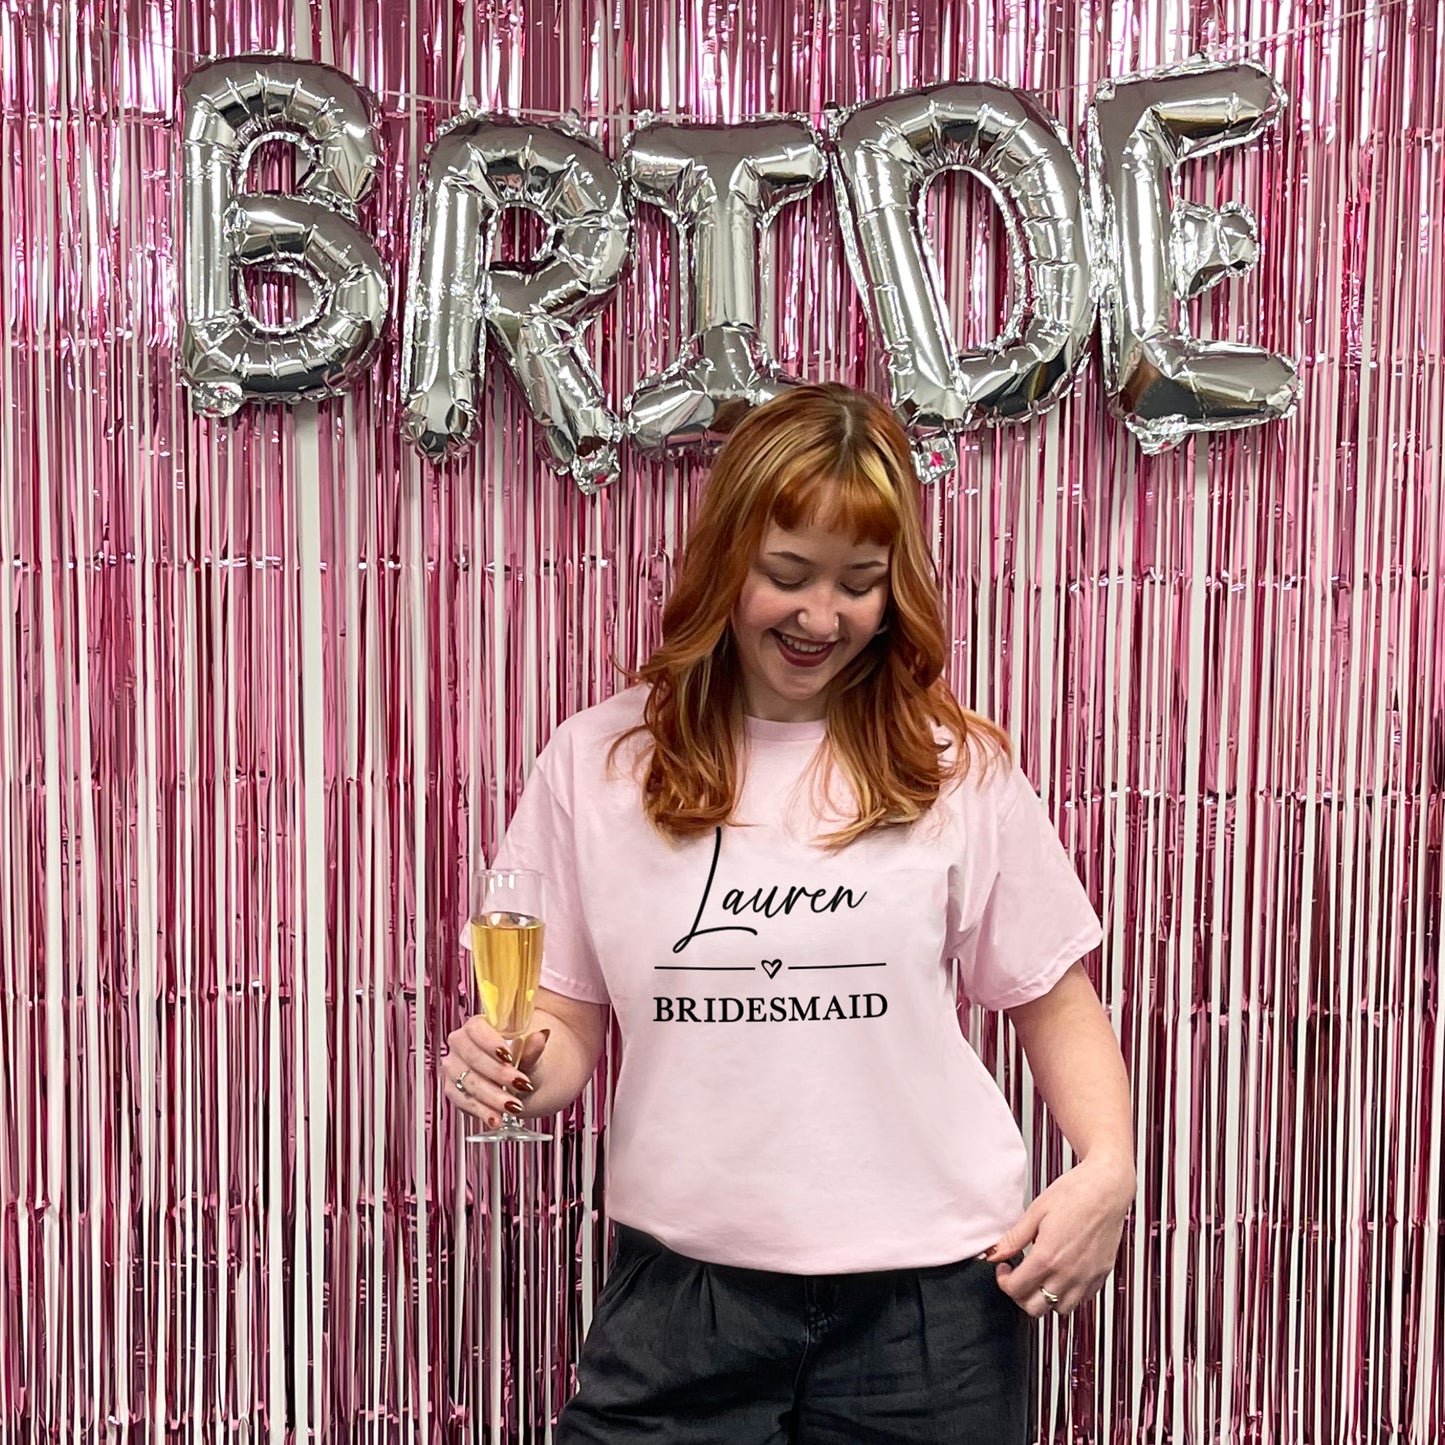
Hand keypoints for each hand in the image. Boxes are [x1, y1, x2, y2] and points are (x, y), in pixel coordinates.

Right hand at [441, 1015, 550, 1130]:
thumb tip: (540, 1036)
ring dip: (492, 1097)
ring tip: (514, 1106)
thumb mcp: (531, 1053)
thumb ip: (533, 1048)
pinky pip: (463, 1102)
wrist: (518, 1076)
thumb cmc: (521, 1056)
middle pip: (473, 1057)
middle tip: (521, 1084)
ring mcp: (454, 1067)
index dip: (490, 1042)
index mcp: (477, 1025)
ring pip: (468, 1082)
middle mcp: (460, 1044)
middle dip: (498, 1074)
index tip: (510, 1056)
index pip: (476, 1028)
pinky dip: (482, 1112)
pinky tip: (497, 1118)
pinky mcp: (453, 1089)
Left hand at [981, 1152, 1133, 1317]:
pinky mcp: (1101, 1276)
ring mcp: (1087, 1278)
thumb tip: (994, 1254)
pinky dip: (1068, 1296)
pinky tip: (1062, 1275)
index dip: (1003, 1282)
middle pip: (1036, 1308)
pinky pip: (1081, 1300)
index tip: (1004, 1269)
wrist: (1107, 1189)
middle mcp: (1069, 1273)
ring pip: (1060, 1310)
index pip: (1016, 1290)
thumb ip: (1013, 1238)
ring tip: (1041, 1277)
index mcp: (1048, 1257)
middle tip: (1018, 1277)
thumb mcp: (1035, 1211)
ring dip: (1046, 1300)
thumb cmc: (1074, 1194)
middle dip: (1020, 1295)